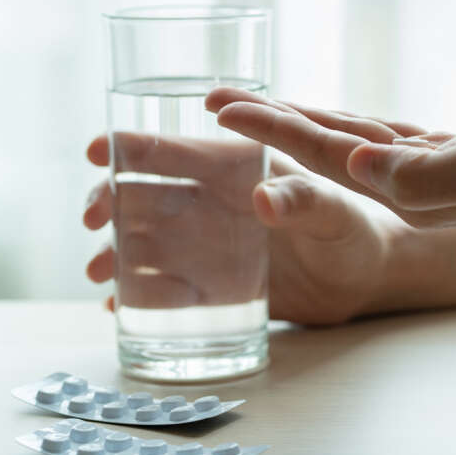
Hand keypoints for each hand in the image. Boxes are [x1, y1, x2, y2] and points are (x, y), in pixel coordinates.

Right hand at [82, 134, 397, 324]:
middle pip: (141, 195)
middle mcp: (209, 204)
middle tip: (92, 219)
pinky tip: (115, 308)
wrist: (363, 280)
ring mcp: (204, 247)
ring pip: (141, 243)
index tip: (97, 150)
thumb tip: (265, 200)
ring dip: (113, 253)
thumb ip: (305, 200)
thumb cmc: (353, 229)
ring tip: (98, 273)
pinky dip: (136, 296)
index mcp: (233, 169)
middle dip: (106, 201)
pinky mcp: (210, 289)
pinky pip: (162, 291)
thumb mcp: (334, 212)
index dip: (131, 146)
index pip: (172, 150)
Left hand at [204, 89, 455, 227]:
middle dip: (265, 126)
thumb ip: (420, 172)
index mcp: (409, 190)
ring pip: (346, 142)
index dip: (266, 129)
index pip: (318, 158)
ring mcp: (427, 172)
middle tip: (213, 99)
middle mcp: (408, 186)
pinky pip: (382, 137)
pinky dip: (349, 125)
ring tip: (258, 105)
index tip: (217, 106)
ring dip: (299, 123)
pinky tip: (331, 119)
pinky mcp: (448, 154)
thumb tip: (354, 167)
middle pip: (319, 151)